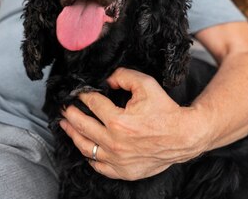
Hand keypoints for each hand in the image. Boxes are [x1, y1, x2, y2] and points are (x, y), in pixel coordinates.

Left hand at [59, 67, 207, 179]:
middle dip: (70, 114)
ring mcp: (118, 160)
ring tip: (66, 125)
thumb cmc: (165, 111)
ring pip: (86, 148)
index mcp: (118, 121)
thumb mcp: (146, 84)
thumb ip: (123, 75)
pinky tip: (85, 146)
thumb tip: (106, 79)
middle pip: (82, 126)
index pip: (92, 104)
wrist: (184, 136)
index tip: (77, 93)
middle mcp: (115, 142)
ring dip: (73, 134)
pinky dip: (89, 156)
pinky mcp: (124, 171)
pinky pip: (98, 166)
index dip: (83, 96)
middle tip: (64, 108)